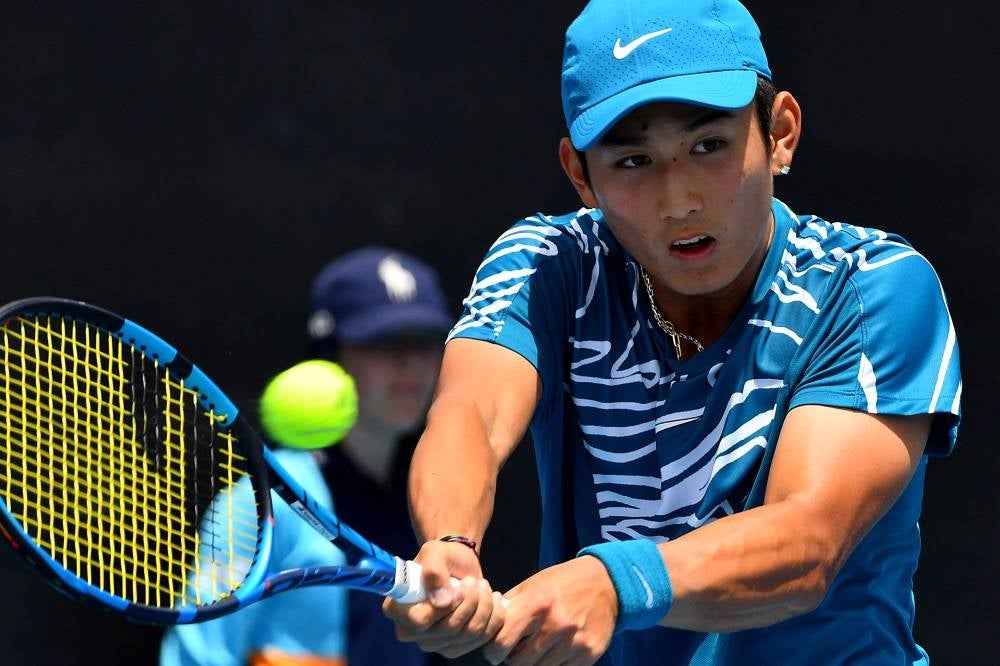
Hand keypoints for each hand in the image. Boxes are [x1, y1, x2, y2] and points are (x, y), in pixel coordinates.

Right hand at [382, 539, 504, 658]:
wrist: (457, 565)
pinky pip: (482, 639)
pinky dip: (494, 617)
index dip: (445, 606)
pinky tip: (491, 600)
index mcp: (397, 608)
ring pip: (469, 634)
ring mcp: (434, 642)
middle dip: (471, 601)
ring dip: (484, 606)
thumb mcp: (435, 552)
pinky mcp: (455, 647)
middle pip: (449, 630)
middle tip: (473, 582)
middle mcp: (411, 631)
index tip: (460, 587)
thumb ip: (434, 571)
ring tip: (482, 586)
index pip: (420, 621)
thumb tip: (442, 602)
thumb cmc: (442, 556)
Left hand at [483, 556, 616, 665]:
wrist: (606, 583)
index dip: (493, 650)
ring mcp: (575, 641)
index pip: (503, 641)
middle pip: (519, 662)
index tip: (494, 651)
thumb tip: (488, 623)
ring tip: (533, 650)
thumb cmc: (563, 582)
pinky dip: (553, 664)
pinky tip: (553, 651)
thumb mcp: (534, 584)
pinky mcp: (589, 653)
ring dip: (532, 663)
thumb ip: (510, 604)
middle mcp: (557, 624)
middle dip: (511, 660)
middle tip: (513, 653)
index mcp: (537, 603)